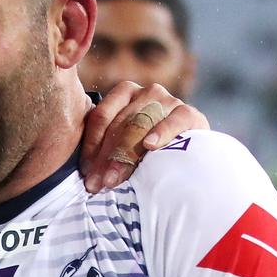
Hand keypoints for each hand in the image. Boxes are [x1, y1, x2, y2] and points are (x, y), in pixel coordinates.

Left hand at [80, 82, 208, 191]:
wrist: (191, 150)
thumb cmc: (150, 149)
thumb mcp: (125, 144)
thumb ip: (106, 147)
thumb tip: (85, 172)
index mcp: (124, 93)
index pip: (101, 117)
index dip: (91, 146)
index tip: (86, 172)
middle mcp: (146, 92)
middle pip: (120, 125)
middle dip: (106, 158)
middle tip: (96, 183)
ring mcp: (168, 101)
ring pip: (141, 126)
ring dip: (125, 155)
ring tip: (113, 178)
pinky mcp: (189, 113)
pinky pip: (173, 121)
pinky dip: (161, 132)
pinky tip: (150, 145)